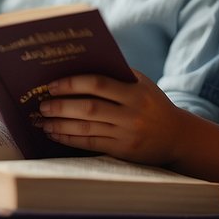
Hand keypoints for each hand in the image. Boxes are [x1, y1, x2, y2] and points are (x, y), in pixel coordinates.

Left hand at [39, 70, 186, 164]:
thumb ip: (118, 75)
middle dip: (62, 106)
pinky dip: (70, 139)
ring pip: (87, 128)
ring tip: (44, 121)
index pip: (100, 84)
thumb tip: (80, 67)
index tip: (53, 85)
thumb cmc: (152, 104)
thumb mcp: (143, 85)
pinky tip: (56, 134)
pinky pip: (91, 144)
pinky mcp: (123, 151)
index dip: (73, 84)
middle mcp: (132, 113)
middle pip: (89, 108)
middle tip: (43, 104)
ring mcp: (127, 134)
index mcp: (137, 92)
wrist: (176, 135)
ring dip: (61, 124)